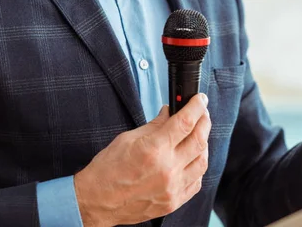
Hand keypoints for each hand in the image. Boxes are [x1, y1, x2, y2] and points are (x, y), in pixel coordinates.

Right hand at [74, 93, 210, 226]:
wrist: (97, 201)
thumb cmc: (108, 168)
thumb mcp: (128, 138)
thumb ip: (154, 125)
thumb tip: (170, 113)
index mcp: (154, 149)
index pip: (185, 122)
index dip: (196, 107)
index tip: (200, 99)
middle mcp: (167, 169)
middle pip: (199, 140)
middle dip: (204, 121)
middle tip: (202, 112)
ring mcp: (172, 188)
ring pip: (202, 161)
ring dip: (204, 144)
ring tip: (198, 134)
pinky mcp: (173, 201)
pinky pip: (196, 182)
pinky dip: (197, 167)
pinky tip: (192, 159)